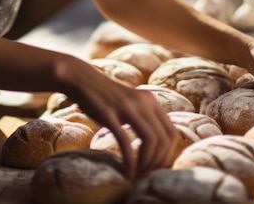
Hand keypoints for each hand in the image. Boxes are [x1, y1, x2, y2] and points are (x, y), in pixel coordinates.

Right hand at [61, 59, 179, 179]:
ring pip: (150, 141)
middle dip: (157, 164)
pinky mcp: (109, 114)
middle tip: (146, 175)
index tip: (156, 168)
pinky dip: (129, 162)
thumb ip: (145, 116)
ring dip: (146, 164)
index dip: (167, 156)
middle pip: (163, 140)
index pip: (172, 133)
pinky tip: (126, 172)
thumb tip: (157, 146)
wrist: (82, 78)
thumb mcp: (131, 101)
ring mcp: (126, 106)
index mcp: (150, 100)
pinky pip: (125, 142)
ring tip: (137, 175)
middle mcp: (143, 101)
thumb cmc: (106, 95)